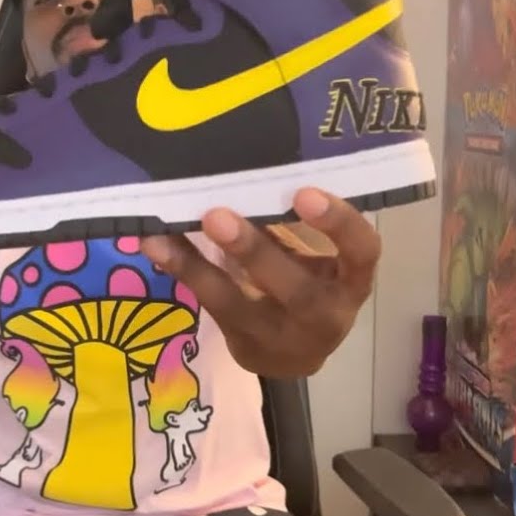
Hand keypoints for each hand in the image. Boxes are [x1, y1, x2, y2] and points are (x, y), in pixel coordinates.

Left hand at [140, 188, 380, 377]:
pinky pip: (210, 307)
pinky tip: (154, 245)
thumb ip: (294, 220)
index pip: (362, 253)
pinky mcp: (242, 344)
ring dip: (199, 268)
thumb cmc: (309, 282)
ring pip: (239, 305)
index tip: (305, 192)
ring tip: (163, 235)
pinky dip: (181, 273)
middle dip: (256, 252)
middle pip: (296, 290)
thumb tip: (246, 159)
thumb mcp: (317, 256)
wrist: (295, 355)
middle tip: (217, 214)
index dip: (340, 224)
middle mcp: (324, 315)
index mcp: (351, 282)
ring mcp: (279, 337)